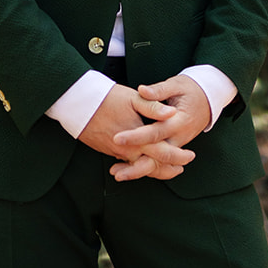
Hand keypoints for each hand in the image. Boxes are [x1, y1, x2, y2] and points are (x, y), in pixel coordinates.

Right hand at [78, 84, 194, 180]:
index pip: (163, 152)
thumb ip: (153, 106)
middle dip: (168, 169)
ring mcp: (116, 152)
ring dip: (154, 169)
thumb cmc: (106, 98)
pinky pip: (126, 163)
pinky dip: (138, 165)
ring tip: (167, 169)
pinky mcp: (108, 151)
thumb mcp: (132, 97)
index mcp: (137, 137)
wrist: (77, 104)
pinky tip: (143, 162)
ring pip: (139, 167)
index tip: (190, 156)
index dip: (178, 156)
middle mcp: (127, 149)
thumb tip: (172, 113)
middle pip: (152, 165)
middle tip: (181, 168)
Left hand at [110, 74, 210, 182]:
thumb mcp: (176, 84)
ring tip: (117, 174)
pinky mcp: (174, 147)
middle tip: (115, 171)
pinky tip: (127, 168)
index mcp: (179, 121)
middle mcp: (179, 137)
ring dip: (138, 170)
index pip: (156, 132)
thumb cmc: (191, 89)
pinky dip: (144, 167)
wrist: (209, 98)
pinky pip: (160, 161)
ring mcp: (177, 145)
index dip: (136, 137)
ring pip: (158, 164)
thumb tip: (142, 90)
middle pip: (157, 157)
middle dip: (136, 165)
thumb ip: (159, 90)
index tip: (117, 138)